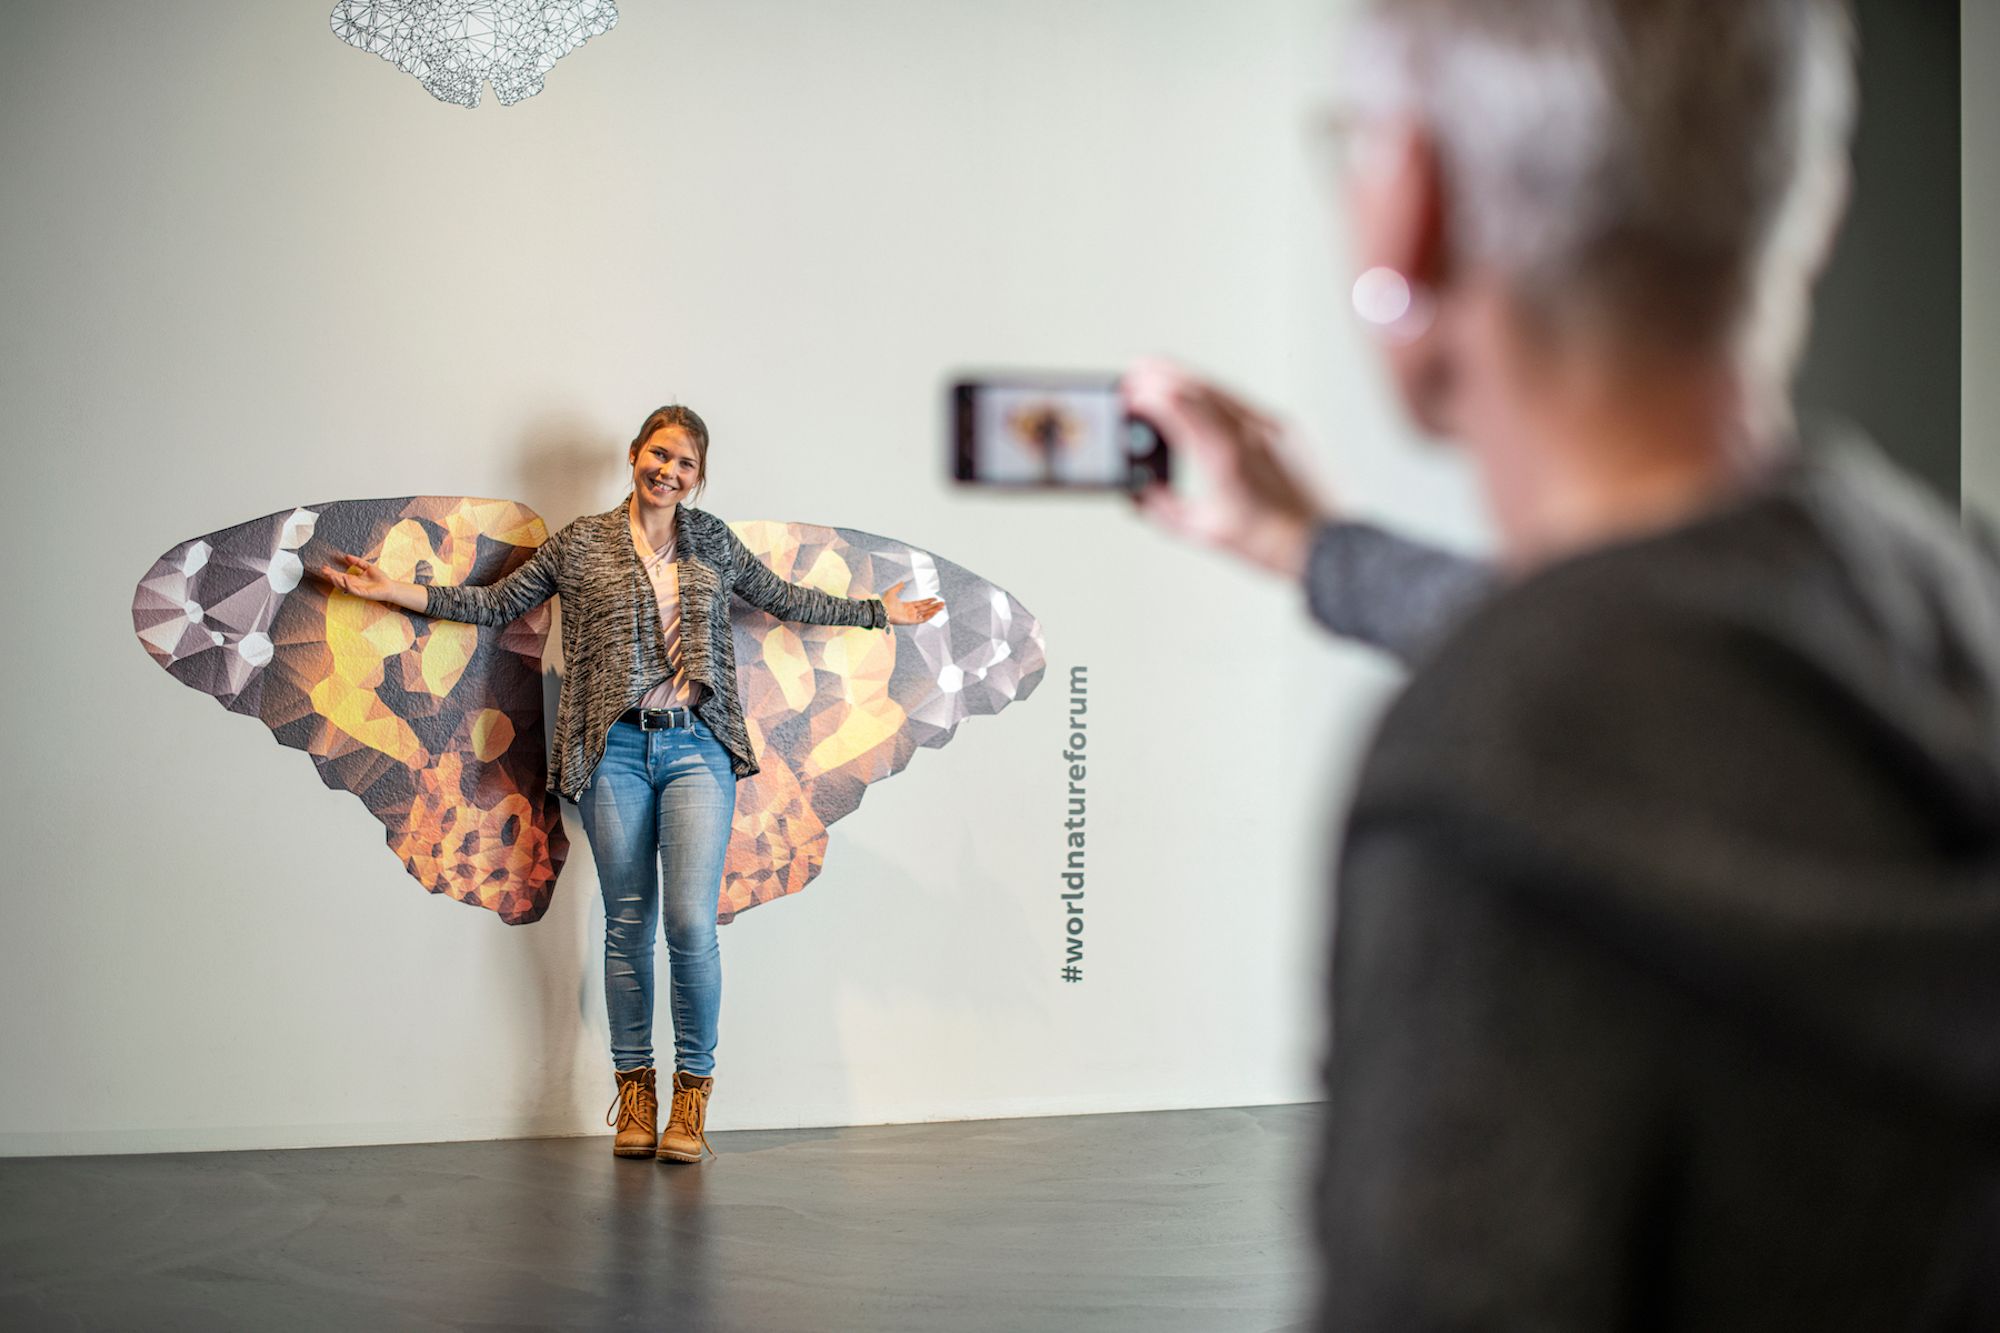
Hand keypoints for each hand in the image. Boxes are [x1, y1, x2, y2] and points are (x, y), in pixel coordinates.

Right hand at [315, 550, 421, 609]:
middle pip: (339, 580)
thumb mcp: (367, 567)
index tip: (324, 567)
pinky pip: (352, 589)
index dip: (332, 571)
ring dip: (336, 580)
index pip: (340, 575)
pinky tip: (345, 577)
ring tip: (330, 574)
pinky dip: (348, 584)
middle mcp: (353, 585)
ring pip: (343, 586)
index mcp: (353, 579)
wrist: (390, 586)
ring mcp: (356, 590)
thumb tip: (346, 556)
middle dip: (330, 576)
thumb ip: (357, 562)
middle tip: (323, 571)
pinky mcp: (361, 594)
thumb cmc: (380, 578)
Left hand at [880, 580, 943, 625]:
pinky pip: (922, 620)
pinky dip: (929, 616)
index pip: (920, 603)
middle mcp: (910, 612)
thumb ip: (898, 587)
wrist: (882, 609)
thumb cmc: (885, 602)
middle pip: (925, 608)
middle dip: (934, 606)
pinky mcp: (911, 621)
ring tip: (941, 607)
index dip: (928, 601)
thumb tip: (902, 582)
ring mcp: (911, 617)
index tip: (935, 598)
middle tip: (942, 603)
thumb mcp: (892, 591)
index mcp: (907, 606)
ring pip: (925, 614)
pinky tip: (935, 612)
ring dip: (934, 610)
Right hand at [1122, 357, 1330, 578]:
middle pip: (1199, 387)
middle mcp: (1252, 433)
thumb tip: (1140, 495)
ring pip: (1222, 390)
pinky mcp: (1287, 429)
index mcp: (1228, 457)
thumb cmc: (1273, 543)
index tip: (1129, 395)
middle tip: (1135, 370)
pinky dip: (1214, 394)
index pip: (1182, 407)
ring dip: (1188, 380)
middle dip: (1163, 374)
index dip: (1150, 396)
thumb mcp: (1206, 532)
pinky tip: (1201, 397)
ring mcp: (1273, 427)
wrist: (1327, 544)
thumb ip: (1164, 510)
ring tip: (1161, 376)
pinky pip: (1242, 402)